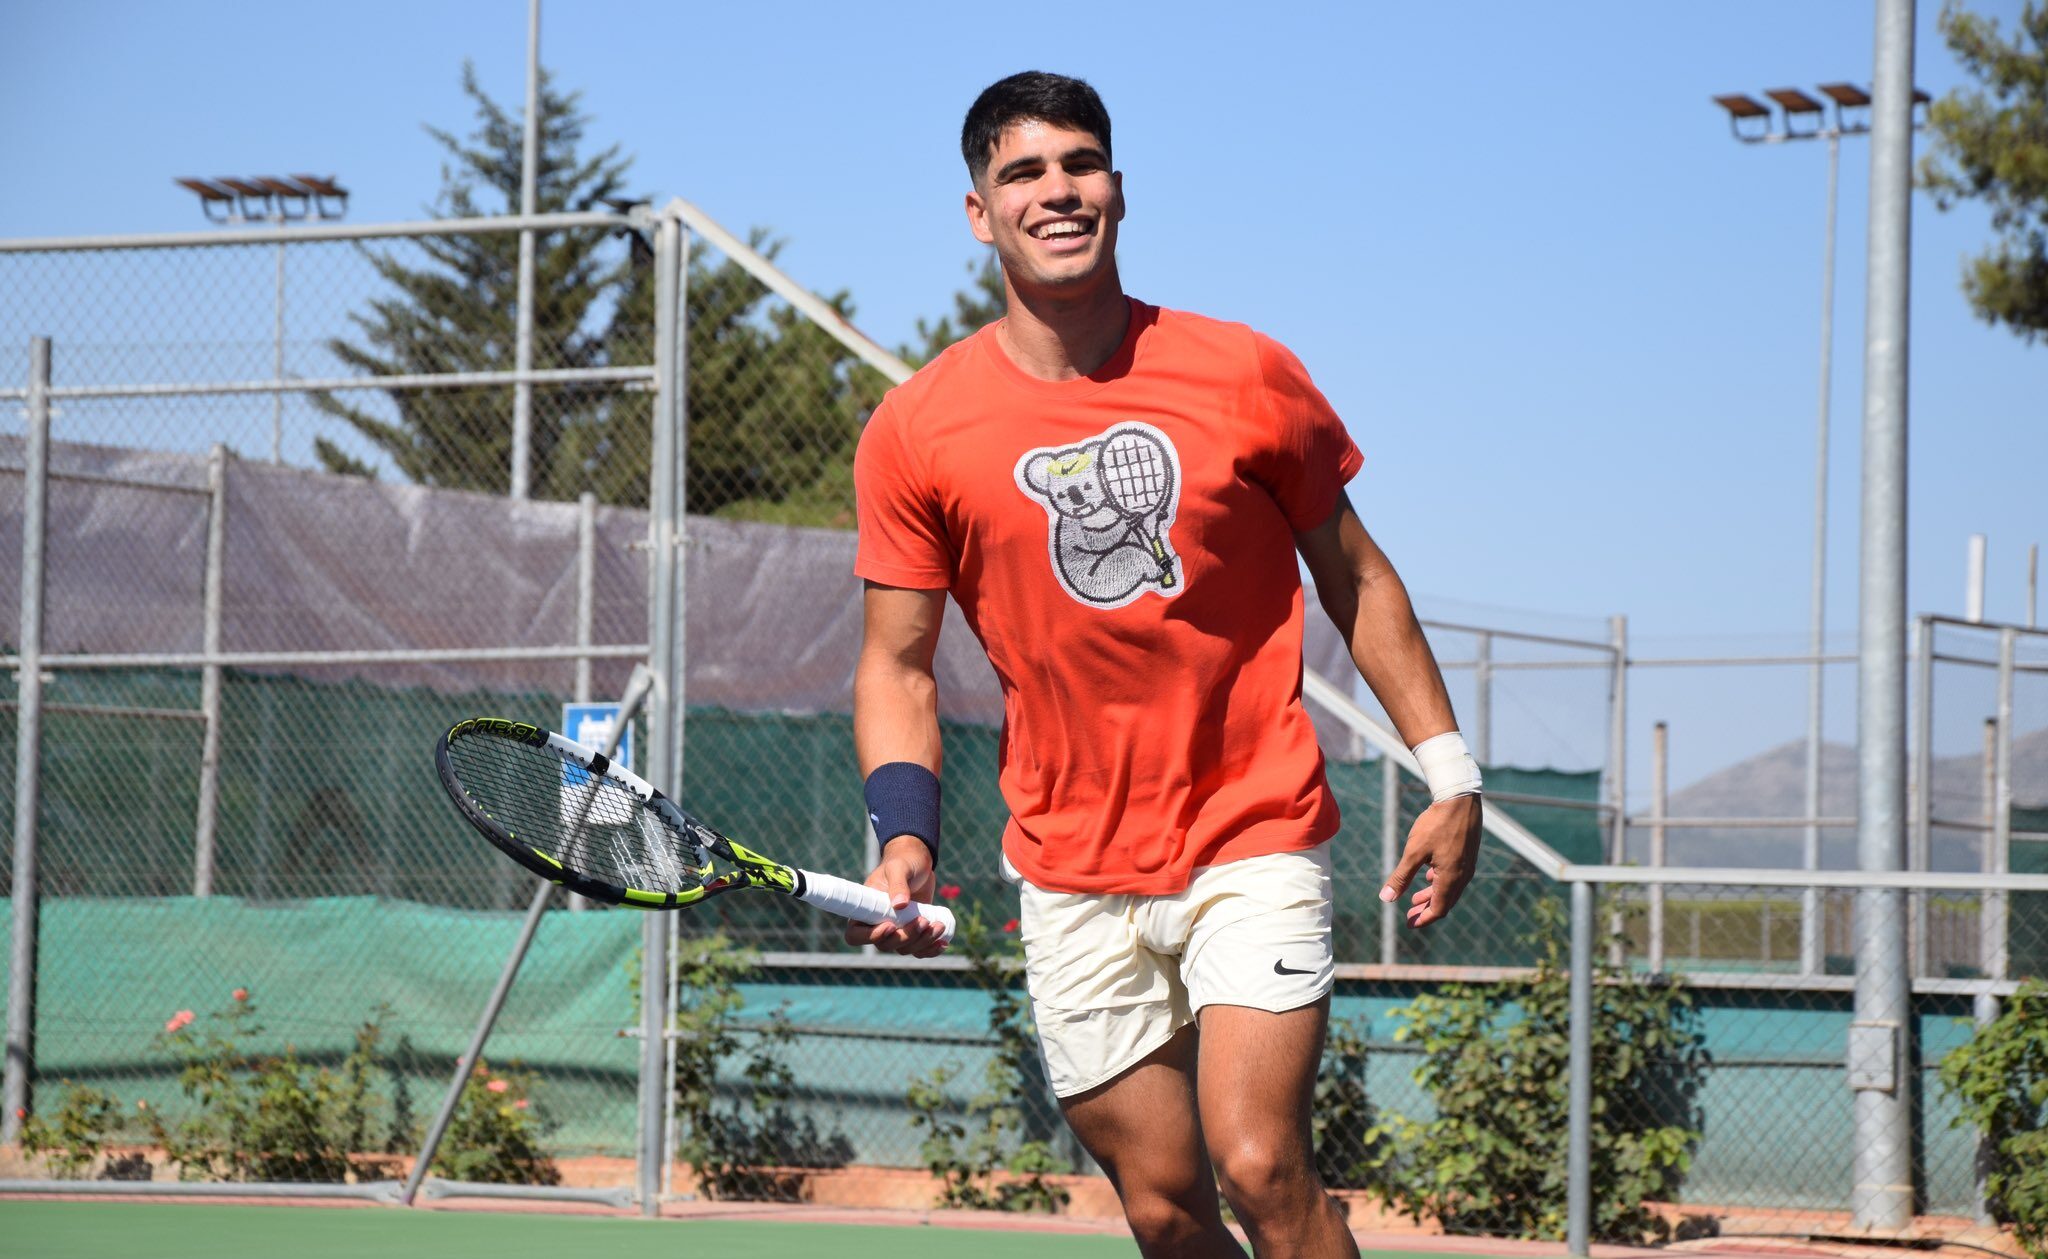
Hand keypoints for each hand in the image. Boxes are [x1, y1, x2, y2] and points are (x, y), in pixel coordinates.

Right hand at [842, 834, 948, 957]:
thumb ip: (898, 884)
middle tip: (923, 920)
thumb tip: (900, 905)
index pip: (856, 935)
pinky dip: (930, 949)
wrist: (918, 862)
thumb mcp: (898, 868)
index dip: (870, 937)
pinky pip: (919, 949)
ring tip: (938, 925)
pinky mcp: (913, 931)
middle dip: (906, 937)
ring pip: (905, 948)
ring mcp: (897, 930)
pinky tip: (943, 943)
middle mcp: (878, 924)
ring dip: (922, 942)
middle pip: (885, 945)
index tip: (890, 926)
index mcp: (865, 910)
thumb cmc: (903, 861)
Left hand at [1381, 794, 1481, 928]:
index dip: (1424, 919)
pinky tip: (1428, 875)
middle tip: (1410, 915)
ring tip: (1415, 898)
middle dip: (1426, 910)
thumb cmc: (1436, 824)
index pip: (1439, 909)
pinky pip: (1454, 876)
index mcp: (1451, 879)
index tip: (1409, 923)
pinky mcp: (1467, 853)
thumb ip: (1401, 877)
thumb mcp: (1414, 852)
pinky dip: (1439, 881)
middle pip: (1445, 901)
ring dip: (1432, 895)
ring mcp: (1467, 864)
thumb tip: (1386, 899)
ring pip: (1449, 888)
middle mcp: (1463, 875)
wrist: (1459, 799)